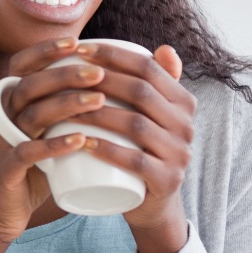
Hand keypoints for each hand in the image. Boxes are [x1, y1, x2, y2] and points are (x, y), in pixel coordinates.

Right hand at [0, 37, 109, 252]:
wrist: (1, 218)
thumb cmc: (33, 175)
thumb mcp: (48, 137)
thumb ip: (67, 115)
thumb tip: (110, 89)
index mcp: (12, 106)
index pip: (22, 67)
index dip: (45, 51)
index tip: (77, 42)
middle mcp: (4, 119)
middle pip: (30, 85)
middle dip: (64, 73)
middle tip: (99, 72)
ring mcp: (2, 144)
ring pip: (30, 114)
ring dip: (66, 104)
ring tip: (99, 100)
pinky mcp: (4, 171)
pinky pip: (27, 153)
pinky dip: (54, 145)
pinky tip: (79, 140)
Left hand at [73, 42, 195, 252]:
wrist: (152, 205)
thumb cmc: (141, 151)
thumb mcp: (153, 117)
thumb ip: (158, 84)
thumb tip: (162, 47)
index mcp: (183, 103)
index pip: (148, 68)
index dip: (114, 55)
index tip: (79, 50)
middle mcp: (186, 125)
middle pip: (140, 93)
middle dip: (101, 79)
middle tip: (66, 76)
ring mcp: (179, 154)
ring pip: (135, 125)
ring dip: (97, 114)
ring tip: (66, 108)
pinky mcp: (167, 181)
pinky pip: (135, 162)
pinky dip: (106, 150)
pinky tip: (82, 142)